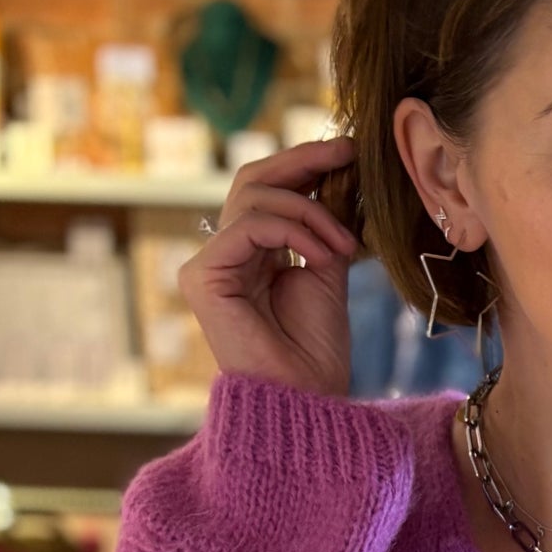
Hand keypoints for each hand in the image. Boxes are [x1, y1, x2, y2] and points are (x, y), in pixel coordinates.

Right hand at [177, 136, 359, 397]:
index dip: (304, 163)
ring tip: (343, 246)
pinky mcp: (203, 277)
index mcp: (252, 253)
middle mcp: (225, 254)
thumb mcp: (327, 272)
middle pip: (253, 179)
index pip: (268, 189)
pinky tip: (322, 258)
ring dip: (311, 213)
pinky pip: (249, 227)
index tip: (349, 150)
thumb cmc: (316, 352)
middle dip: (303, 161)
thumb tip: (338, 173)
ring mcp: (209, 265)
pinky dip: (294, 233)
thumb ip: (322, 227)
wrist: (306, 401)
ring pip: (255, 198)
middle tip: (347, 152)